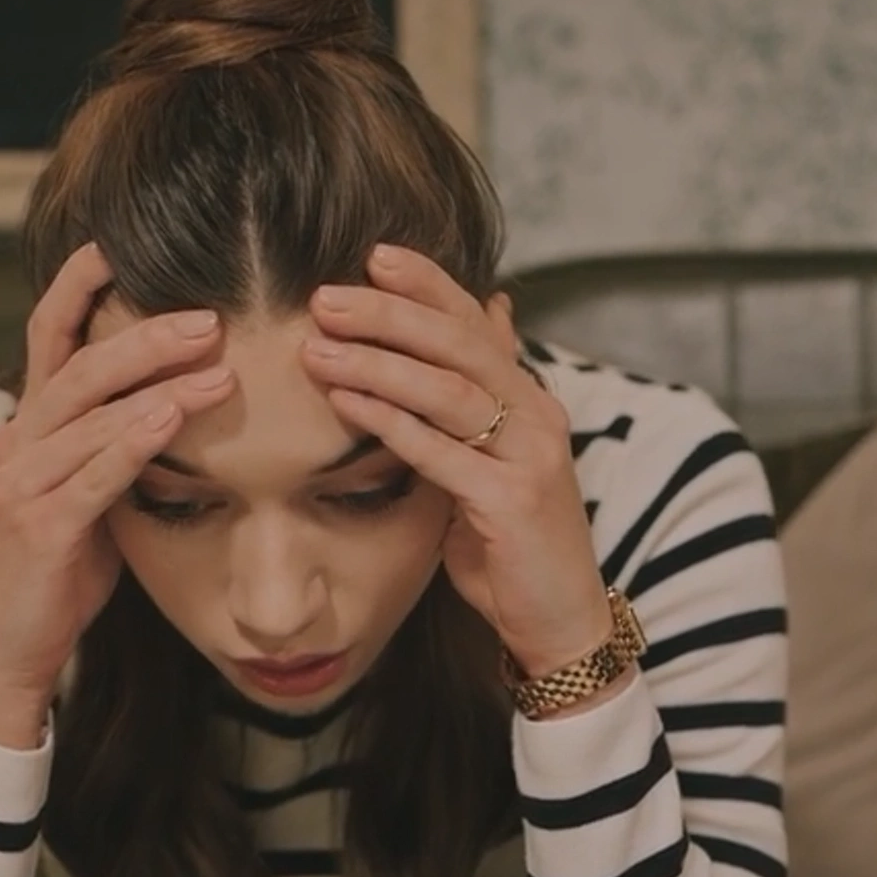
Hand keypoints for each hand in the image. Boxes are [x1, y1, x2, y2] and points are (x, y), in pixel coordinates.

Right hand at [0, 244, 234, 744]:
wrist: (14, 649)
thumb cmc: (63, 566)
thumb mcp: (91, 488)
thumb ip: (117, 439)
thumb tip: (182, 392)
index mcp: (30, 424)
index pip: (48, 335)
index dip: (76, 284)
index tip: (117, 244)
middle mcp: (18, 441)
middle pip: (80, 366)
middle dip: (145, 335)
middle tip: (209, 317)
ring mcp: (22, 483)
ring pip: (90, 414)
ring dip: (158, 385)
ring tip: (220, 368)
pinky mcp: (40, 527)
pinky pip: (95, 473)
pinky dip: (136, 440)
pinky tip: (175, 416)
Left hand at [301, 245, 613, 678]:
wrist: (557, 621)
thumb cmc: (511, 540)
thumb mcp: (493, 456)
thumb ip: (480, 391)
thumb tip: (491, 309)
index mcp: (528, 397)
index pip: (475, 322)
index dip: (428, 285)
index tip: (374, 255)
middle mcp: (536, 415)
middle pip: (459, 345)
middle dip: (391, 314)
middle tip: (327, 298)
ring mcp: (529, 456)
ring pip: (449, 391)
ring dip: (378, 364)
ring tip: (318, 348)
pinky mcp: (512, 501)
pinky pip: (442, 452)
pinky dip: (391, 423)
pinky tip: (346, 403)